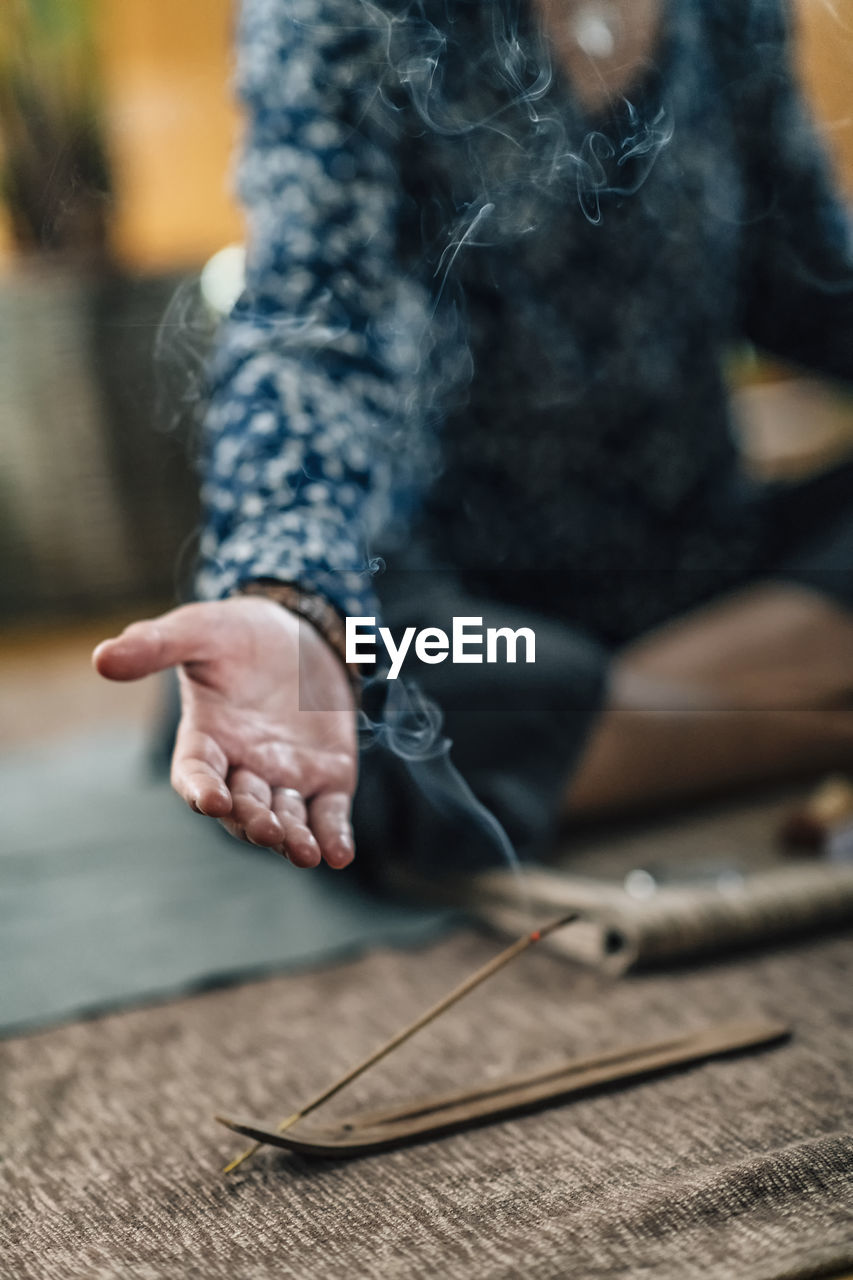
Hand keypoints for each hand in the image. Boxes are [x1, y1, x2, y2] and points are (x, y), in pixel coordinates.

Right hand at [93, 597, 356, 867]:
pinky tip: (339, 854)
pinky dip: (333, 836)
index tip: (210, 800)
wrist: (296, 632)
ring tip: (304, 853)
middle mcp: (242, 768)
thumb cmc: (234, 634)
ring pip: (286, 819)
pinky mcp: (327, 777)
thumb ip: (155, 645)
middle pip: (243, 806)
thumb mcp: (198, 630)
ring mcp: (285, 777)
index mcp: (205, 740)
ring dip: (293, 840)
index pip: (195, 774)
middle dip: (254, 821)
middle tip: (267, 831)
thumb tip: (102, 658)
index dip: (201, 789)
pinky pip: (329, 813)